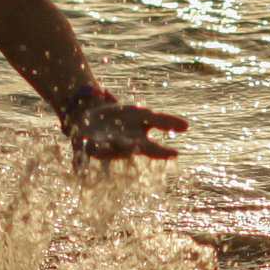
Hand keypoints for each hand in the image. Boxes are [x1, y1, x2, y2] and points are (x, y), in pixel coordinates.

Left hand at [65, 97, 188, 163]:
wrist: (93, 116)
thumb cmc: (122, 119)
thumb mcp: (144, 117)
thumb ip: (163, 122)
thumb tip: (187, 127)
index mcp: (137, 142)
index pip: (152, 148)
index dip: (162, 152)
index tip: (174, 153)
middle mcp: (120, 147)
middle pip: (128, 149)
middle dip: (131, 147)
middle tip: (137, 144)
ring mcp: (102, 147)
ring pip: (105, 151)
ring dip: (107, 150)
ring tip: (108, 147)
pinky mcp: (83, 144)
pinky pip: (82, 150)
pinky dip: (83, 151)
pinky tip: (83, 151)